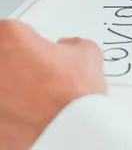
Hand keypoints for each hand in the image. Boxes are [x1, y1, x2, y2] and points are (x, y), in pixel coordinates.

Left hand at [0, 20, 106, 148]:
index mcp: (10, 38)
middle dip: (12, 65)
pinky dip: (8, 113)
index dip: (23, 42)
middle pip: (0, 58)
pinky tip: (25, 117)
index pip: (7, 31)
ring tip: (30, 100)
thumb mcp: (89, 55)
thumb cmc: (73, 96)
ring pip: (0, 85)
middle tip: (32, 75)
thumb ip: (73, 44)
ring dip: (8, 89)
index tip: (33, 52)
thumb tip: (68, 49)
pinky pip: (0, 112)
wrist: (68, 133)